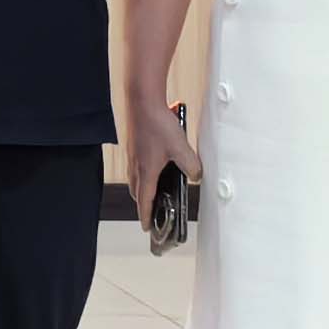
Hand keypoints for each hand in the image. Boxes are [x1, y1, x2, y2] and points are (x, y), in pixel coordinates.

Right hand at [124, 97, 195, 222]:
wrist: (142, 101)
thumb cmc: (158, 124)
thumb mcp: (180, 148)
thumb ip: (190, 165)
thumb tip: (195, 176)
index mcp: (146, 171)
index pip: (144, 200)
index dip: (146, 215)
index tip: (146, 227)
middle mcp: (136, 165)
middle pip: (136, 191)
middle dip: (142, 203)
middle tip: (150, 210)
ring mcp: (133, 154)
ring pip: (135, 177)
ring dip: (142, 187)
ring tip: (153, 189)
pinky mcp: (134, 144)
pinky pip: (135, 165)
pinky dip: (142, 172)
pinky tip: (154, 164)